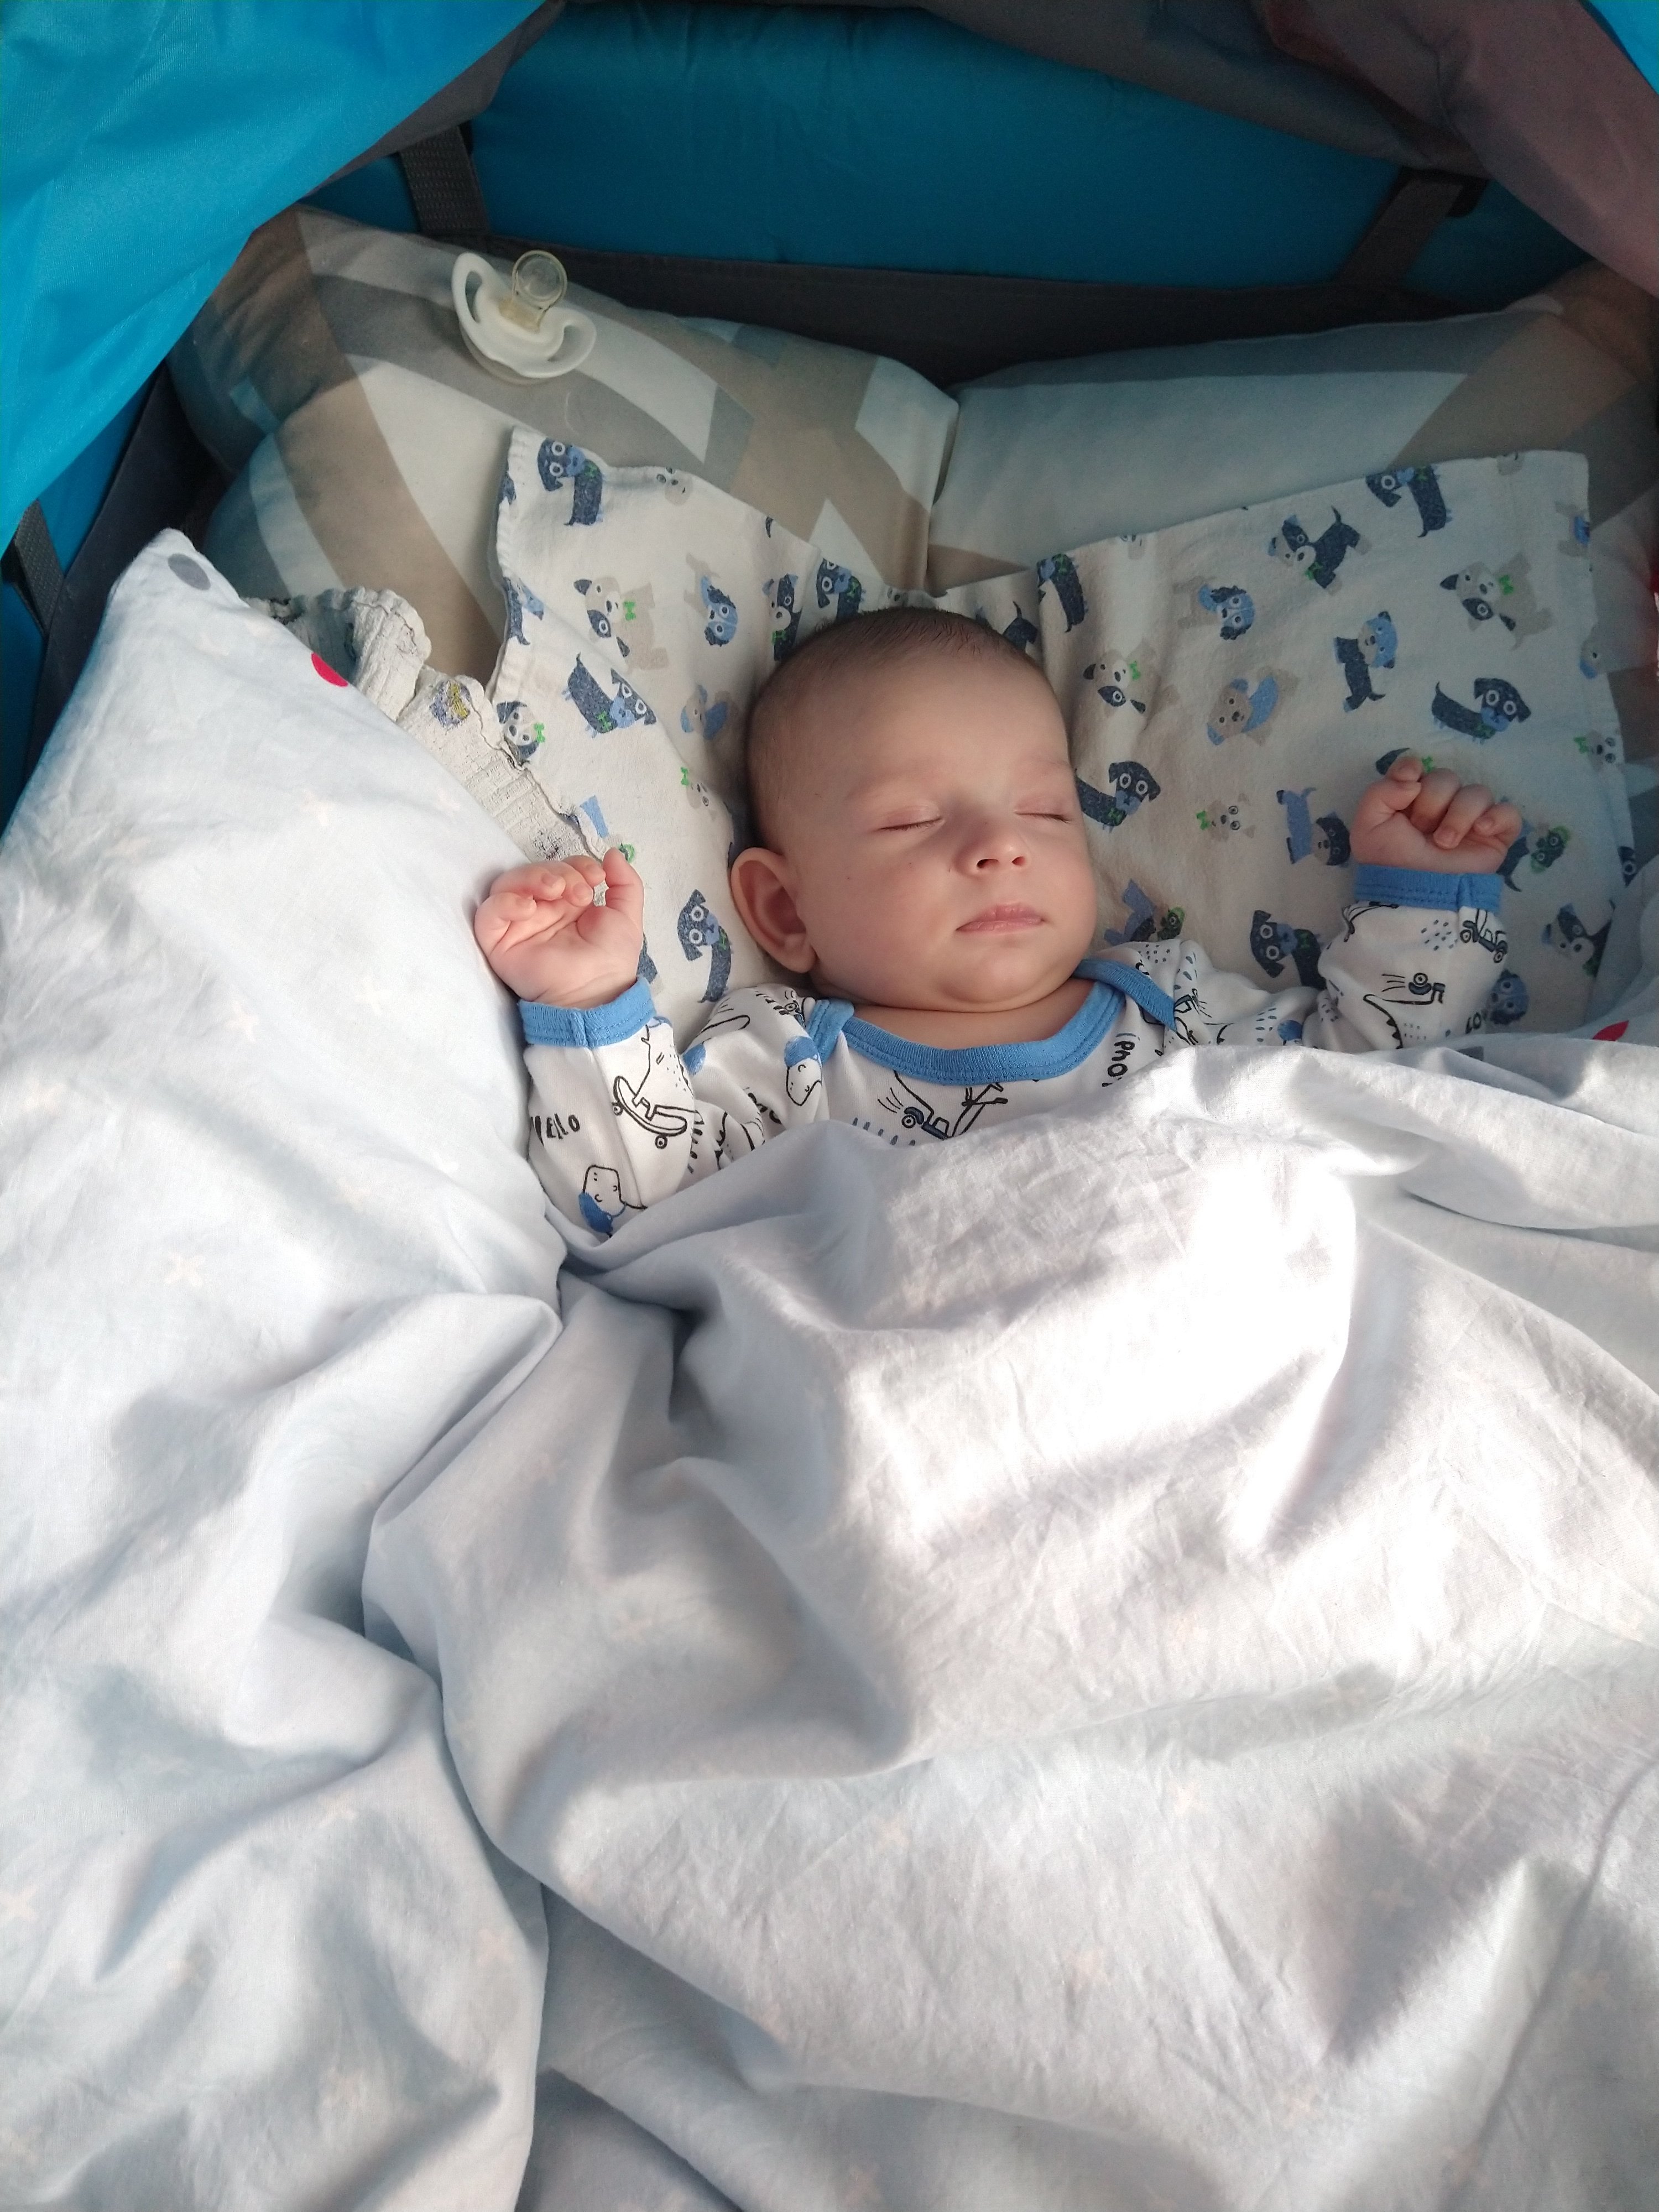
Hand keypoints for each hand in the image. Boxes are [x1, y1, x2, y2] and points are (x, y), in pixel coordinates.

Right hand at [473, 849, 644, 1006]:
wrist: (595, 992)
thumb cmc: (611, 959)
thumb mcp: (627, 916)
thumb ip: (626, 883)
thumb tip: (612, 853)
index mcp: (566, 903)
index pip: (560, 869)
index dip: (576, 865)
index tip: (596, 877)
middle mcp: (540, 910)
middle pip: (533, 872)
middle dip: (557, 872)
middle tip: (578, 891)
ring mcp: (518, 925)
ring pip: (507, 885)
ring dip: (531, 878)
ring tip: (555, 890)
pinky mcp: (498, 942)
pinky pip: (488, 913)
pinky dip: (505, 903)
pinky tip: (529, 908)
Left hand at [1350, 756, 1520, 873]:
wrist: (1415, 895)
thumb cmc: (1390, 862)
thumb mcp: (1368, 826)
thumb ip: (1381, 791)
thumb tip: (1415, 776)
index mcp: (1410, 801)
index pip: (1417, 768)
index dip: (1412, 769)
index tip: (1409, 781)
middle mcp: (1441, 807)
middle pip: (1447, 777)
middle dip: (1432, 801)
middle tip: (1422, 830)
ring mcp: (1470, 821)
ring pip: (1477, 792)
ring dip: (1459, 815)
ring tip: (1445, 843)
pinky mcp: (1494, 837)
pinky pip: (1508, 812)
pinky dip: (1496, 817)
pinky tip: (1481, 831)